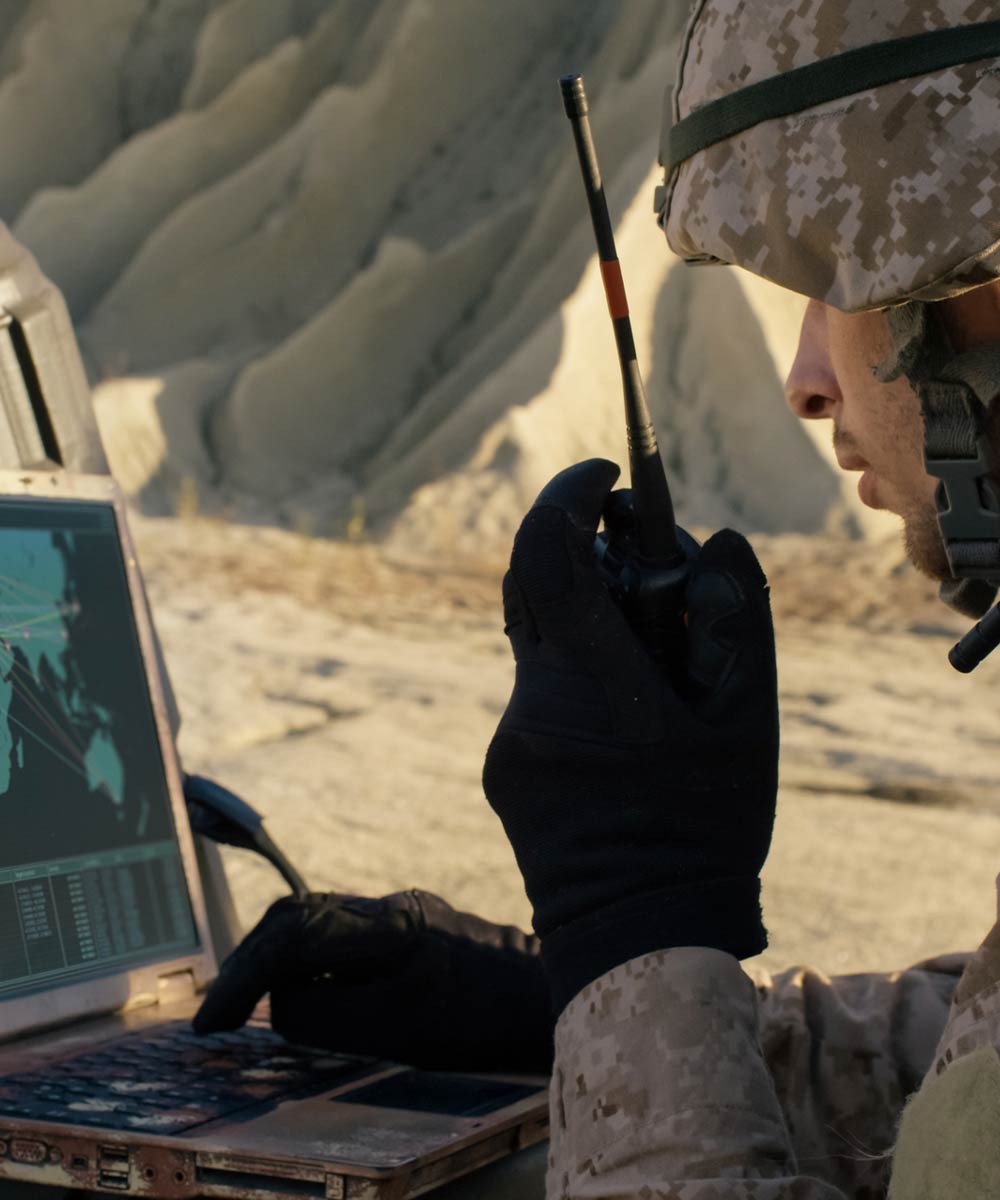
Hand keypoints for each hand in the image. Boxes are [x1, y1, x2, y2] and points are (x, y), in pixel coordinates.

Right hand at [192, 890, 552, 1072]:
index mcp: (386, 925)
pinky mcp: (411, 928)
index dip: (244, 976)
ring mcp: (401, 914)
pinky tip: (302, 997)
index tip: (212, 1022)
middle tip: (218, 1015)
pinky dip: (308, 963)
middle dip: (250, 962)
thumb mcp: (396, 1031)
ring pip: (317, 924)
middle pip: (298, 917)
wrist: (549, 998)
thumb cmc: (481, 1021)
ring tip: (246, 1005)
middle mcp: (390, 908)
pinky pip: (341, 938)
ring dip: (276, 960)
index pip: (293, 934)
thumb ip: (327, 1012)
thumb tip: (280, 1000)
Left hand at [483, 459, 778, 1012]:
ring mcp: (510, 738)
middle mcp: (534, 702)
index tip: (603, 474)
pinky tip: (625, 726)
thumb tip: (713, 539)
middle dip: (583, 556)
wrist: (638, 937)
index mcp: (593, 683)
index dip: (566, 497)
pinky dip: (577, 680)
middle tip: (643, 570)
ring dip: (589, 628)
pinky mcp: (501, 768)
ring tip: (653, 669)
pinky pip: (538, 695)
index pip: (546, 555)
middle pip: (536, 589)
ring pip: (540, 645)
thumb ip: (735, 618)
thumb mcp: (746, 722)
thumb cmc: (704, 829)